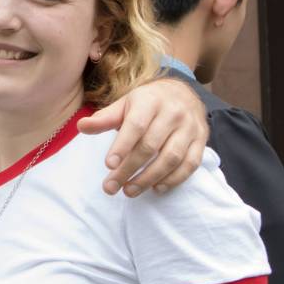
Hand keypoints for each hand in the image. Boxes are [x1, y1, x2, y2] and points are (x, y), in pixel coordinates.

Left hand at [80, 76, 206, 196]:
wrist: (183, 93)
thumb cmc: (147, 102)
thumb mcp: (124, 104)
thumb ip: (104, 118)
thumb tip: (81, 126)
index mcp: (150, 101)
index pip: (135, 126)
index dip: (122, 146)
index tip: (108, 165)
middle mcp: (173, 113)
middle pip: (150, 146)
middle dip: (129, 169)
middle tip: (111, 187)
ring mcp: (190, 128)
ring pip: (171, 158)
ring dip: (150, 178)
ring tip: (129, 191)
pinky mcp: (201, 140)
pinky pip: (190, 164)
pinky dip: (174, 179)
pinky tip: (156, 188)